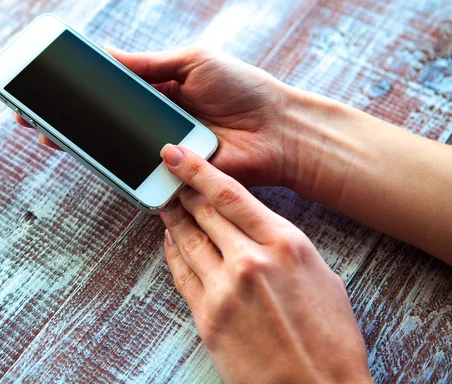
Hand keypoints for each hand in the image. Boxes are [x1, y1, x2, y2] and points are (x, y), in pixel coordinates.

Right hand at [15, 46, 299, 186]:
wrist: (278, 130)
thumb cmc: (242, 90)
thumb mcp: (192, 62)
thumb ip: (149, 63)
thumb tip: (106, 54)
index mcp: (158, 92)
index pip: (108, 92)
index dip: (77, 91)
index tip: (45, 88)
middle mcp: (154, 124)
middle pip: (103, 124)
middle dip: (66, 121)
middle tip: (31, 117)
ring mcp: (159, 151)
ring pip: (113, 150)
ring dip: (81, 145)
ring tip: (49, 137)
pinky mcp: (170, 177)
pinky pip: (136, 175)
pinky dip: (113, 169)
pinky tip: (88, 160)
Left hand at [159, 144, 371, 383]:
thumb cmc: (329, 339)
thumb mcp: (322, 277)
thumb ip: (286, 246)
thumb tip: (258, 227)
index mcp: (285, 244)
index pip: (231, 195)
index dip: (199, 170)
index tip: (179, 155)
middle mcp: (251, 261)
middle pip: (204, 213)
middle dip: (183, 192)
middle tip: (169, 179)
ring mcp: (225, 289)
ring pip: (188, 241)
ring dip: (173, 220)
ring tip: (165, 206)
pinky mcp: (207, 317)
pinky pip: (181, 274)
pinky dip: (172, 254)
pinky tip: (169, 242)